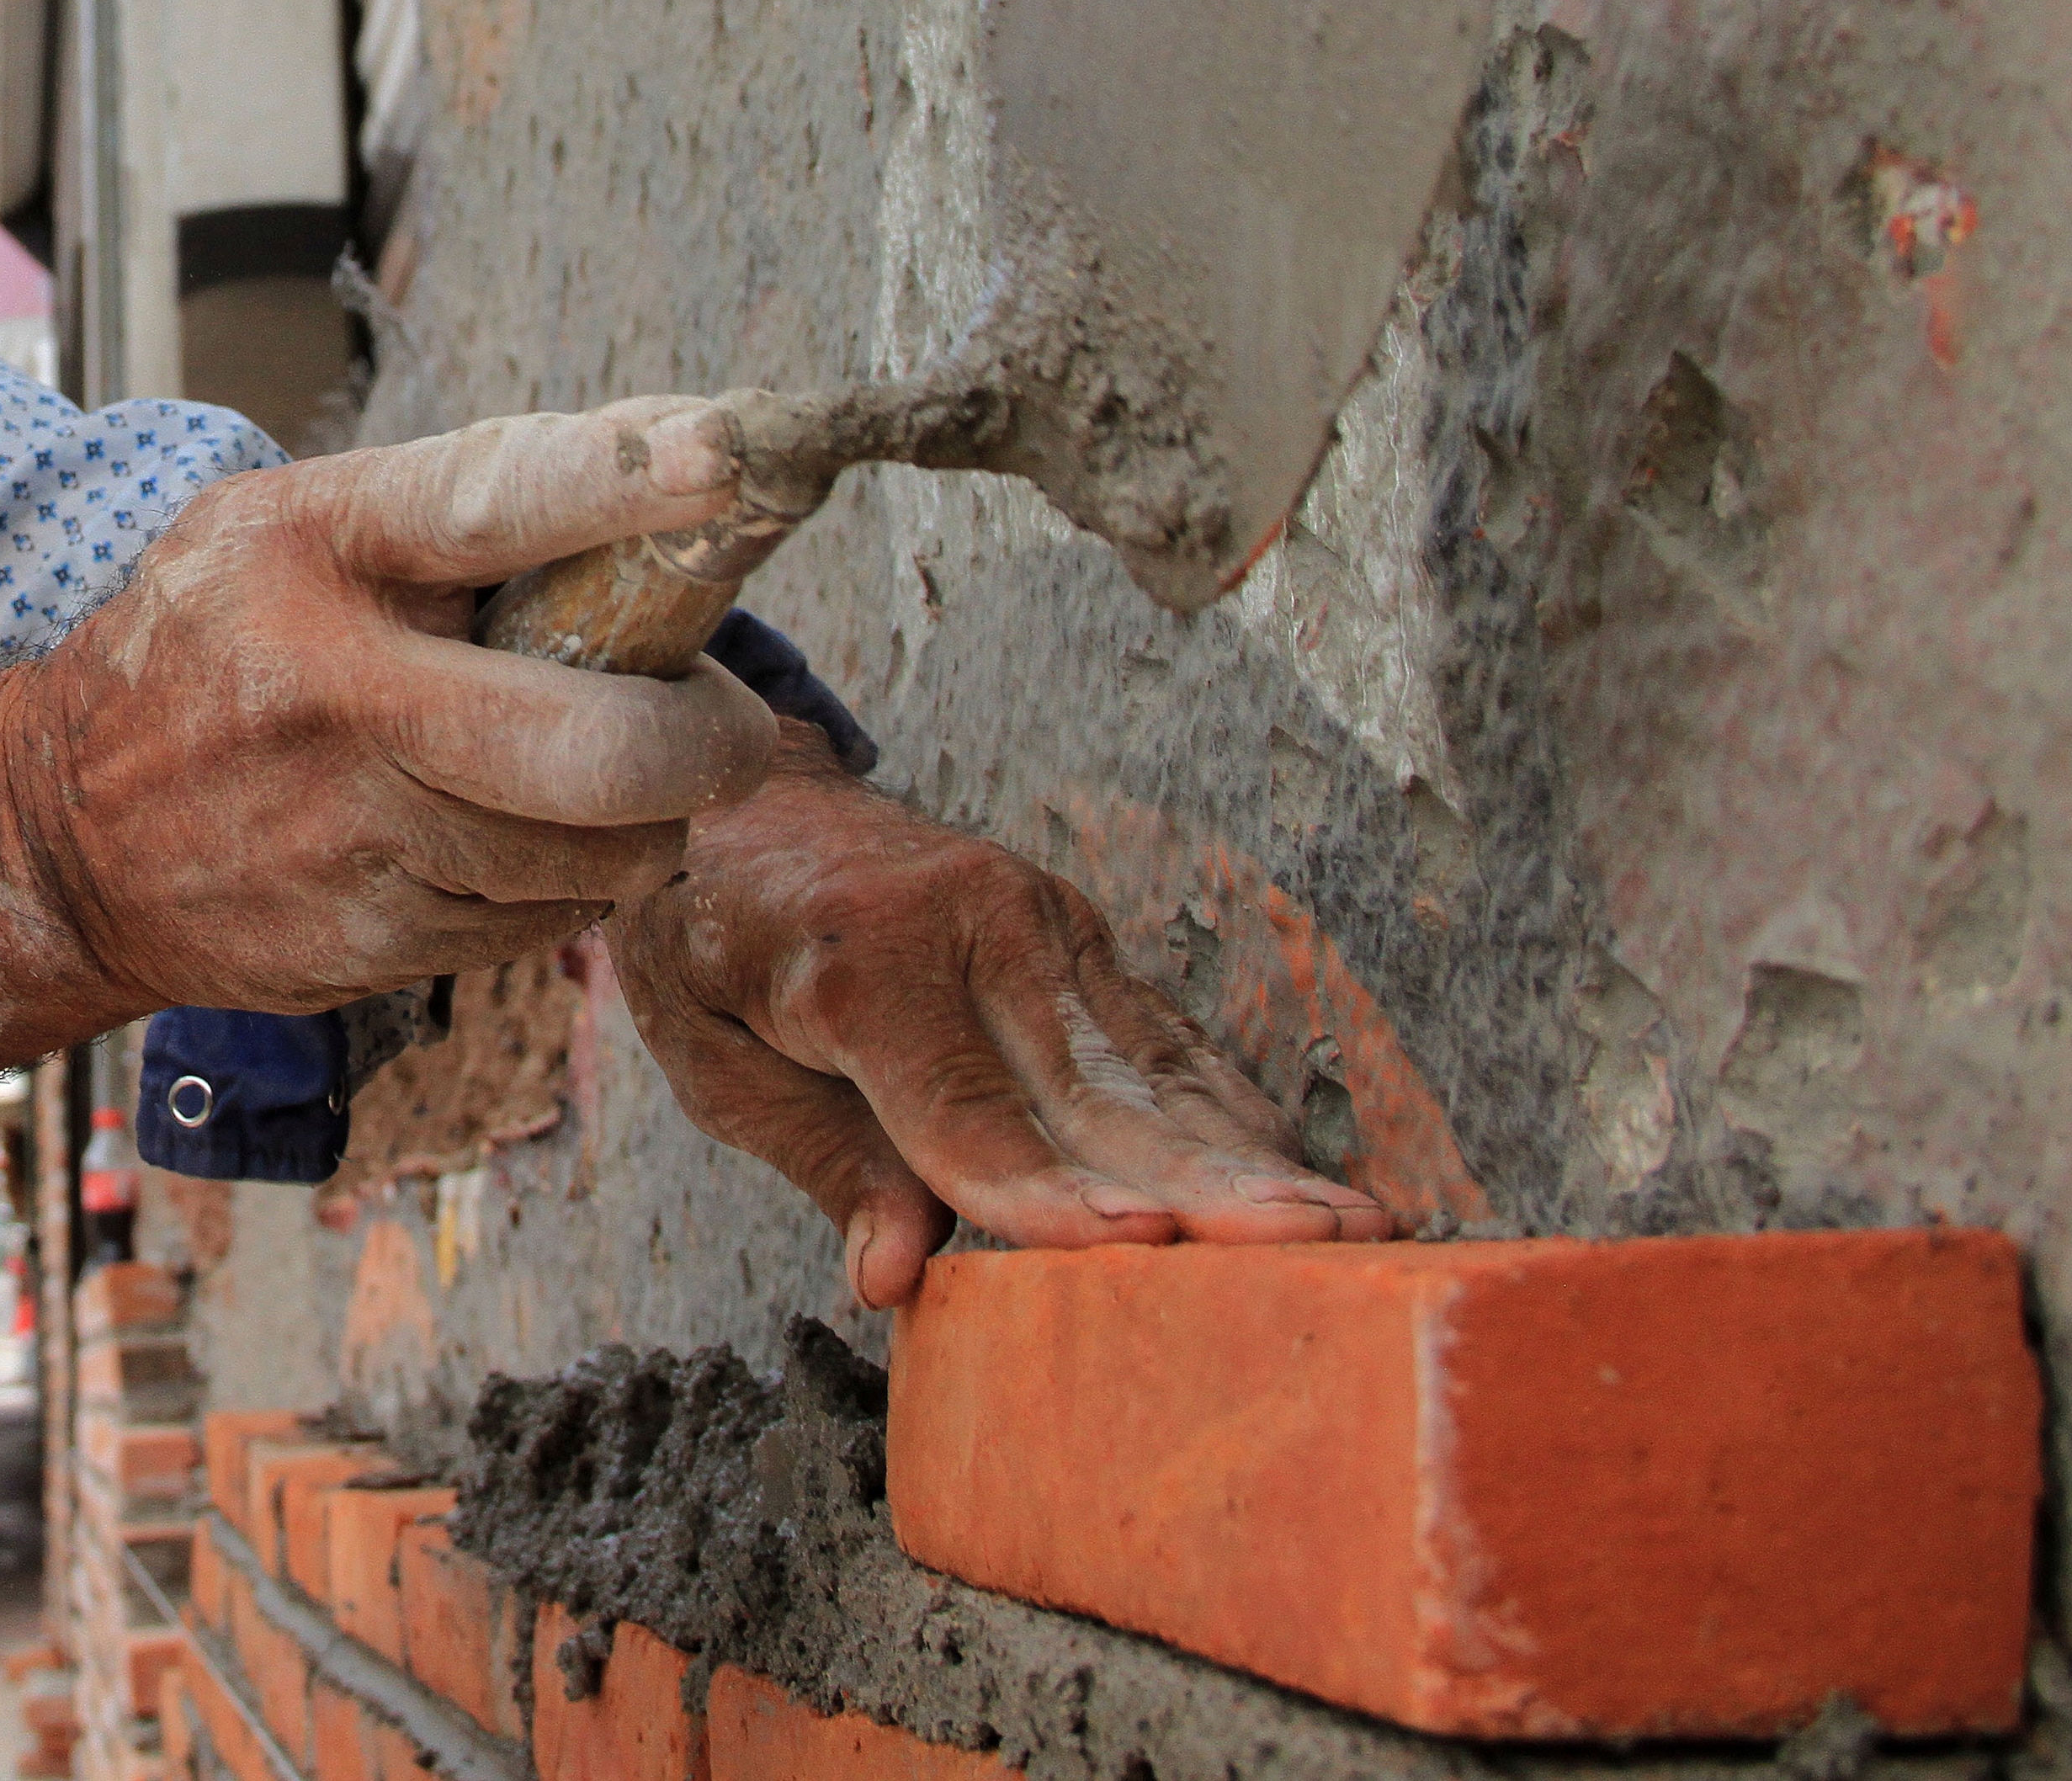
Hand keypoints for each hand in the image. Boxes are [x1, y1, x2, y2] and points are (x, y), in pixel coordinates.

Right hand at [0, 399, 781, 1016]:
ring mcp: (354, 832)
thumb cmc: (208, 649)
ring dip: (650, 822)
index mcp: (314, 549)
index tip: (729, 458)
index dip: (623, 482)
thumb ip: (446, 502)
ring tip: (614, 778)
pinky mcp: (369, 938)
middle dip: (711, 741)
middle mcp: (335, 692)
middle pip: (599, 745)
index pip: (493, 500)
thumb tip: (665, 463)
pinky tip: (522, 842)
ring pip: (600, 852)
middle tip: (731, 725)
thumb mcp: (281, 530)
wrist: (53, 838)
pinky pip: (545, 921)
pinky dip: (570, 883)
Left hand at [609, 727, 1392, 1306]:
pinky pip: (1160, 1042)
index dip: (1044, 1191)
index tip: (1136, 1247)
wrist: (733, 796)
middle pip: (1094, 1093)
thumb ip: (823, 1161)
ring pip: (1154, 1068)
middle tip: (1318, 1253)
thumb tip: (897, 1275)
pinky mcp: (1077, 934)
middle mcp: (971, 927)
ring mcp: (1039, 921)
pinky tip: (1307, 1180)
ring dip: (1258, 1156)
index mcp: (860, 961)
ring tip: (1363, 1229)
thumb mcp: (713, 1060)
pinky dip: (1235, 1115)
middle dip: (1210, 1182)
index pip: (964, 1110)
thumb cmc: (708, 943)